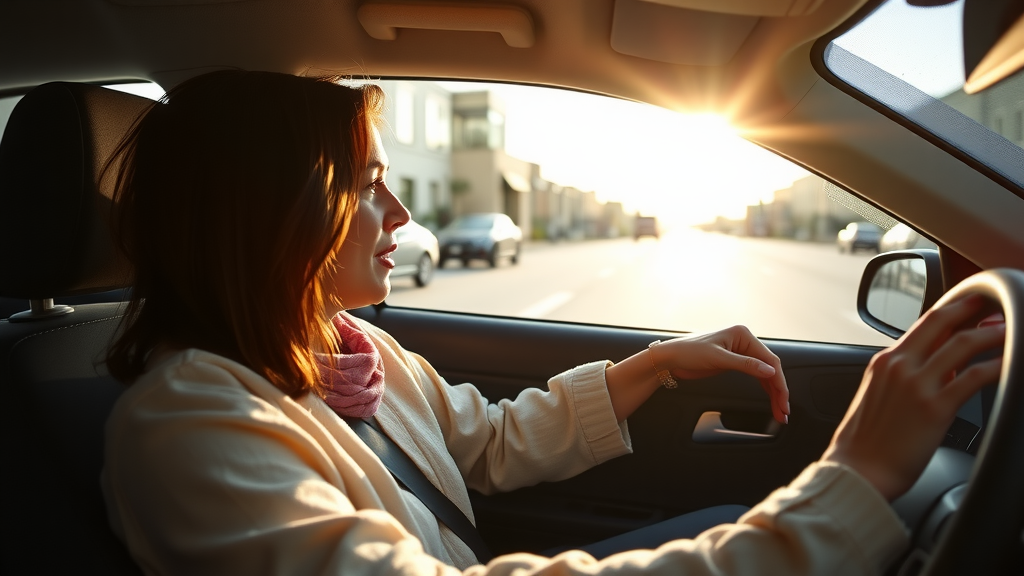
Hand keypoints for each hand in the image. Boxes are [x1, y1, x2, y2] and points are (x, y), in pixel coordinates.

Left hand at [651, 325, 789, 423]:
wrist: (670, 358)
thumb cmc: (689, 352)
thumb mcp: (718, 359)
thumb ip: (745, 365)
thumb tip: (770, 371)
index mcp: (743, 334)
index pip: (769, 360)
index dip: (779, 381)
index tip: (783, 399)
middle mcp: (745, 341)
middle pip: (769, 368)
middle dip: (778, 390)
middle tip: (784, 411)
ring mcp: (741, 352)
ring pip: (764, 374)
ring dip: (773, 392)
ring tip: (779, 411)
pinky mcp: (735, 362)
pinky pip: (755, 376)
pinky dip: (764, 389)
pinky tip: (770, 400)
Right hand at [821, 295, 1003, 500]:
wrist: (858, 472)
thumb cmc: (866, 444)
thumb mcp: (879, 399)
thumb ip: (907, 379)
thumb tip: (943, 370)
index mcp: (883, 362)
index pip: (921, 325)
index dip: (950, 311)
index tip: (969, 306)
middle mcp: (899, 366)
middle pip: (941, 322)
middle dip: (971, 309)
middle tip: (994, 304)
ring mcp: (917, 384)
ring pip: (962, 344)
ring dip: (992, 333)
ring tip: (1011, 330)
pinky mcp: (935, 407)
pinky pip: (974, 377)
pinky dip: (997, 366)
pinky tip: (1011, 366)